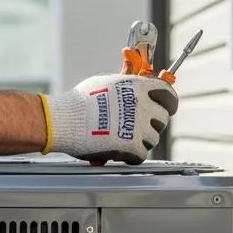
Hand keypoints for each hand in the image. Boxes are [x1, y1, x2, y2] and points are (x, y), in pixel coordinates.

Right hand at [39, 73, 178, 164]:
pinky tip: (120, 152)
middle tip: (137, 127)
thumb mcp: (106, 83)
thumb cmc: (81, 101)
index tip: (165, 108)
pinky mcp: (132, 145)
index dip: (168, 103)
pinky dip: (132, 156)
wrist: (64, 120)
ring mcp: (138, 126)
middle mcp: (142, 105)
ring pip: (153, 139)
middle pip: (162, 119)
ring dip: (140, 140)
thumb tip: (133, 76)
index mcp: (138, 86)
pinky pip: (141, 155)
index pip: (168, 94)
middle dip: (152, 124)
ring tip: (121, 138)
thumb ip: (126, 82)